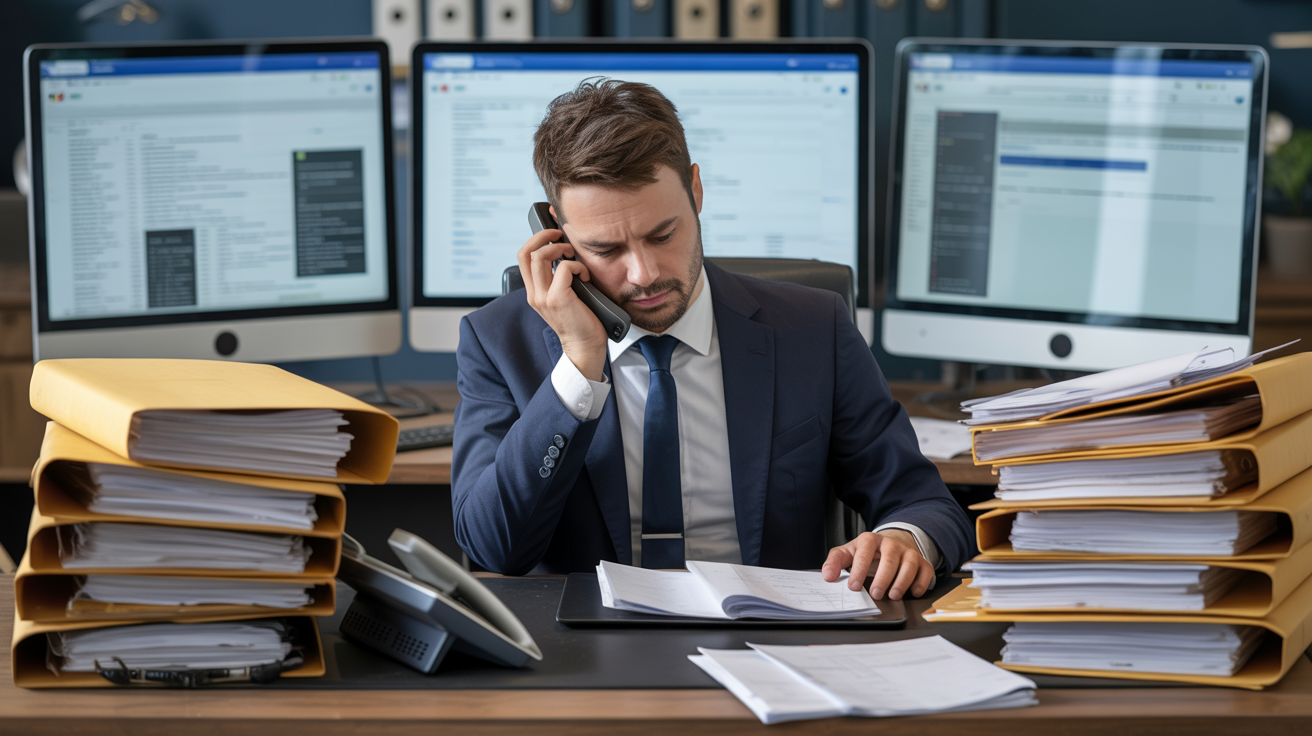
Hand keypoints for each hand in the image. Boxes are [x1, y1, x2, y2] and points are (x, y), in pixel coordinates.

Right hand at [516, 228, 607, 380]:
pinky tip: (585, 276)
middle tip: (561, 236)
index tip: (551, 233)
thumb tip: (566, 253)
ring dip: (560, 249)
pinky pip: (563, 269)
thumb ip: (558, 279)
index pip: (522, 256)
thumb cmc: (580, 321)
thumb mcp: (563, 297)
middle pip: (526, 252)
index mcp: (534, 292)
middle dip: (544, 236)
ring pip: (540, 256)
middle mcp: (534, 294)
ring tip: (573, 256)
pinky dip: (577, 267)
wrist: (585, 346)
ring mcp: (543, 297)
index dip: (535, 239)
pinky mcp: (557, 300)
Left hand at [821, 530, 933, 600]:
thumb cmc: (868, 552)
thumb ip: (836, 561)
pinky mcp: (922, 563)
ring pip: (909, 566)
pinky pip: (925, 572)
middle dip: (882, 578)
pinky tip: (913, 592)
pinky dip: (920, 583)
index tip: (853, 586)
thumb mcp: (849, 552)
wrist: (892, 544)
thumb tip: (827, 575)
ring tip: (893, 595)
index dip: (859, 570)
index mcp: (871, 540)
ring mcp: (908, 553)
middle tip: (875, 594)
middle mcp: (891, 544)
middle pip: (889, 560)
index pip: (864, 552)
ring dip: (901, 582)